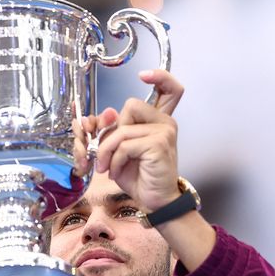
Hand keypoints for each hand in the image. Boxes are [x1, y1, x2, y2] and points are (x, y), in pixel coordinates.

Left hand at [89, 70, 184, 211]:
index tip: (143, 75)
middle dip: (110, 131)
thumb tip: (105, 114)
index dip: (159, 77)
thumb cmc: (138, 175)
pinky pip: (124, 145)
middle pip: (130, 105)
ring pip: (121, 129)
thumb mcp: (119, 148)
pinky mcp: (159, 144)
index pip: (170, 88)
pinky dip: (114, 160)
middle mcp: (165, 122)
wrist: (153, 200)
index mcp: (158, 120)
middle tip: (105, 154)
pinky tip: (117, 171)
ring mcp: (165, 131)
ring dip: (106, 151)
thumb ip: (113, 129)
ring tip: (107, 167)